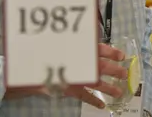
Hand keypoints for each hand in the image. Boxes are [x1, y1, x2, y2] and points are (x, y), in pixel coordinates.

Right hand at [3, 43, 127, 107]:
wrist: (27, 69)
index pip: (101, 49)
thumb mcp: (62, 46)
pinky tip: (101, 105)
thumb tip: (88, 46)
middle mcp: (81, 62)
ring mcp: (76, 77)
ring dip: (109, 88)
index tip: (122, 55)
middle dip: (115, 71)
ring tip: (119, 92)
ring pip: (97, 83)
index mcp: (80, 50)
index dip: (113, 52)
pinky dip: (93, 101)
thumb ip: (75, 47)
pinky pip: (84, 97)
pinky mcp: (70, 89)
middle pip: (103, 67)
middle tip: (125, 74)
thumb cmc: (45, 55)